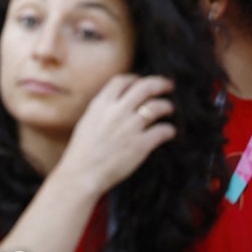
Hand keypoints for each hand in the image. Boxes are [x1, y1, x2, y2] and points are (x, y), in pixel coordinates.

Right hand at [56, 74, 176, 196]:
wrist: (82, 172)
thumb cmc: (83, 149)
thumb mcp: (88, 120)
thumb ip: (104, 108)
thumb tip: (119, 102)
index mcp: (101, 104)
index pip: (123, 80)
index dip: (136, 78)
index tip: (142, 81)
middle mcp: (117, 111)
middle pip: (145, 87)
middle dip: (160, 83)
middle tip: (168, 86)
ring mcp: (130, 127)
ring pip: (157, 106)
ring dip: (167, 106)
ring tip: (169, 109)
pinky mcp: (141, 144)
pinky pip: (163, 130)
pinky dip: (169, 130)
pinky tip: (169, 132)